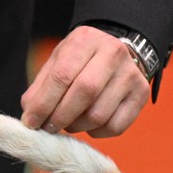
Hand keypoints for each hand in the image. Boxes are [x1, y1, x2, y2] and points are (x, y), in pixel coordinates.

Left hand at [20, 25, 149, 137]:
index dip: (43, 103)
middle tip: (47, 128)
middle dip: (60, 117)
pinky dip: (96, 133)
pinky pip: (116, 127)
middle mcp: (113, 53)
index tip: (30, 122)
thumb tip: (30, 115)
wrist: (114, 52)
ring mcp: (131, 74)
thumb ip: (40, 87)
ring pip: (99, 114)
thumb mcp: (57, 61)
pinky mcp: (141, 94)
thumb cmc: (79, 60)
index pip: (62, 76)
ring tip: (67, 123)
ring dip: (76, 126)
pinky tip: (88, 125)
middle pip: (84, 93)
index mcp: (85, 40)